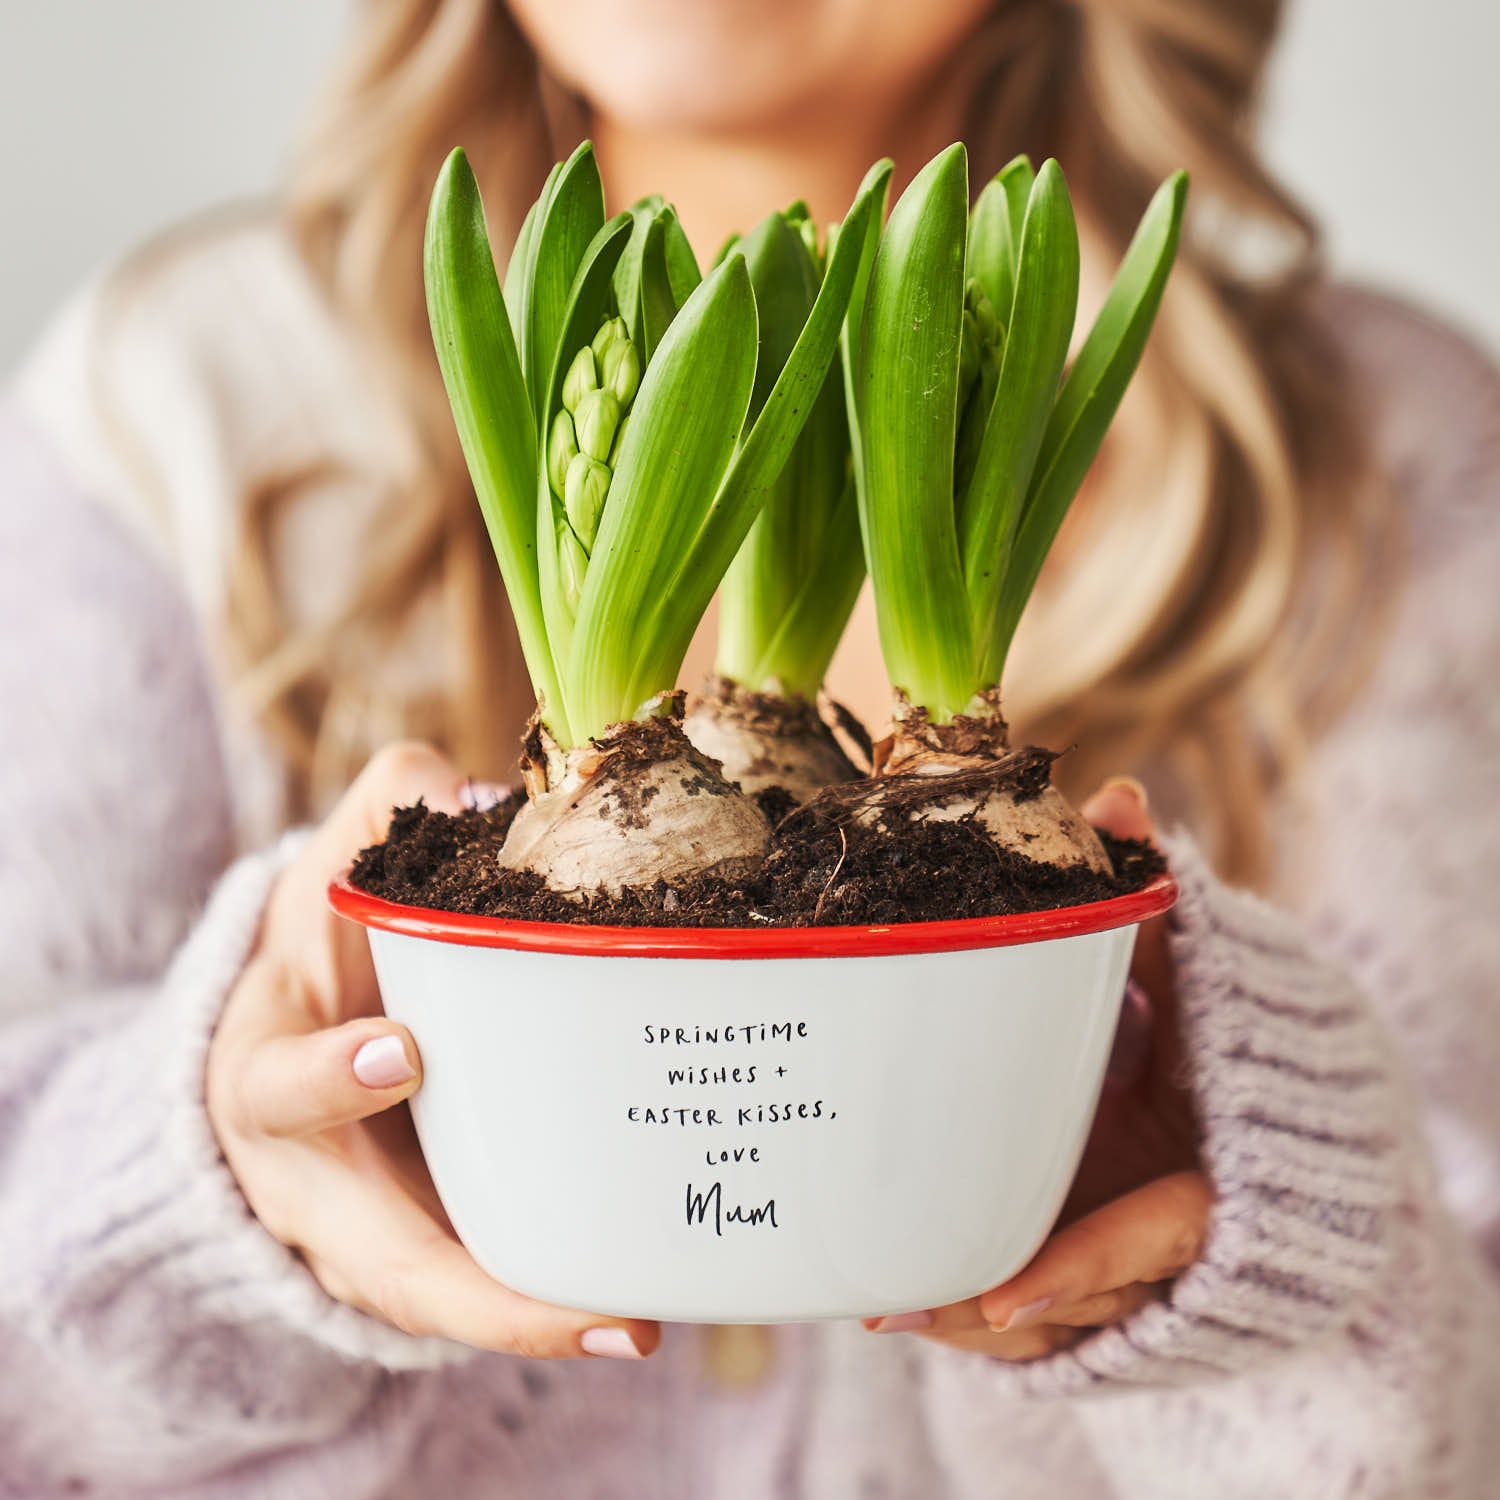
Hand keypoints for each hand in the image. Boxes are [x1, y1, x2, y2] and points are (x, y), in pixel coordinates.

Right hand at [206, 743, 659, 1360]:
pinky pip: (485, 1283)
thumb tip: (480, 790)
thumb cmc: (310, 964)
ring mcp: (366, 1230)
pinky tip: (644, 1302)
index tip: (402, 1052)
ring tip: (636, 1323)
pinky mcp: (425, 1242)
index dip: (334, 1074)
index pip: (282, 1083)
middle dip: (475, 1290)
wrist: (278, 1055)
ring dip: (534, 1319)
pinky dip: (551, 1305)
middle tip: (587, 1306)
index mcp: (269, 1076)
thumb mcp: (319, 883)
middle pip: (378, 1257)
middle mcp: (311, 1180)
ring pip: (443, 1295)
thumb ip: (386, 818)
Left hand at [861, 778, 1211, 1359]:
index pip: (1159, 1236)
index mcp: (1216, 1176)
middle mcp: (1176, 1243)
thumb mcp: (1204, 977)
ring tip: (882, 1307)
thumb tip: (1115, 799)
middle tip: (897, 1306)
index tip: (1002, 1292)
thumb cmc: (1238, 1046)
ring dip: (973, 1323)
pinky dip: (981, 1318)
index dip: (1087, 1264)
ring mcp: (1141, 1275)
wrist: (1286, 1127)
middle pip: (1088, 1303)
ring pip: (1059, 1326)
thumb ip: (1157, 903)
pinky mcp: (1108, 1285)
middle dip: (995, 1310)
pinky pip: (1046, 1322)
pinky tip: (898, 1303)